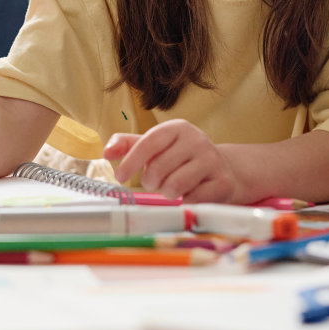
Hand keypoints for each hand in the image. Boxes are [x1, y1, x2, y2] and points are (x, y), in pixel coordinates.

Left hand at [104, 119, 244, 202]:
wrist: (222, 170)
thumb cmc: (180, 158)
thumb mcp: (156, 146)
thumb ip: (128, 145)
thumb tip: (106, 152)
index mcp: (178, 128)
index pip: (149, 142)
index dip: (131, 160)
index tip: (120, 176)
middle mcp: (196, 140)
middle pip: (159, 168)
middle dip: (151, 182)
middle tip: (156, 182)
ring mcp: (212, 160)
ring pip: (175, 185)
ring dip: (167, 193)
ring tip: (172, 189)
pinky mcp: (222, 181)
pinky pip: (193, 199)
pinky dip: (185, 201)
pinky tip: (190, 194)